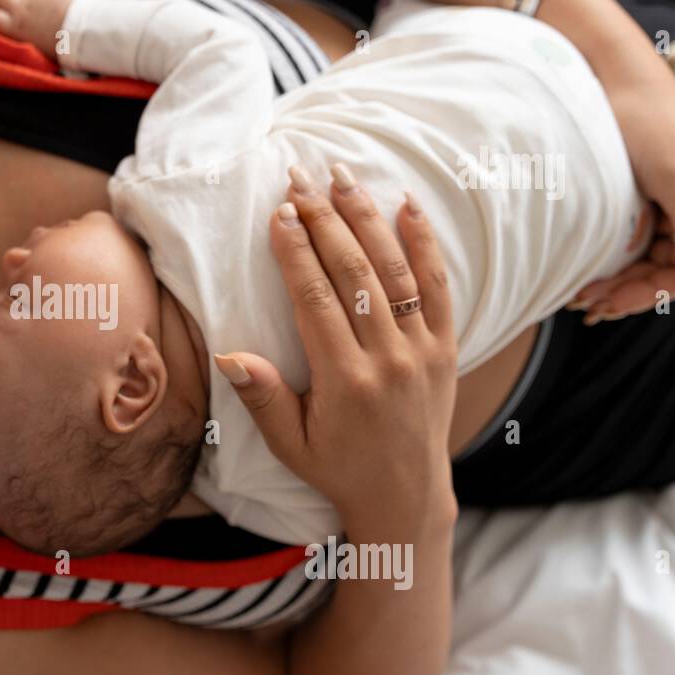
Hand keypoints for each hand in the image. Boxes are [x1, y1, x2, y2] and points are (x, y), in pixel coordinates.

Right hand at [0, 0, 76, 57]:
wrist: (81, 33)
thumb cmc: (58, 51)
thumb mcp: (34, 53)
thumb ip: (21, 43)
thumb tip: (16, 44)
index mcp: (13, 27)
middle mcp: (20, 9)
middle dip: (4, 0)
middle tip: (11, 8)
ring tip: (43, 12)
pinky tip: (60, 6)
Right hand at [213, 164, 457, 536]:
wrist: (405, 497)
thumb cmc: (336, 468)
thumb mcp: (289, 444)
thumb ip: (263, 397)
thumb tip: (229, 353)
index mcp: (345, 381)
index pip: (316, 299)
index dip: (295, 252)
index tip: (278, 213)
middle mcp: (388, 360)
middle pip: (354, 273)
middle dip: (324, 219)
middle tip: (300, 179)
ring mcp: (422, 352)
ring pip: (394, 270)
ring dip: (367, 218)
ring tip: (341, 177)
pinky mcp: (445, 349)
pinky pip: (438, 288)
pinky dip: (425, 244)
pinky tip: (406, 205)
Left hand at [565, 39, 674, 319]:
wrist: (610, 72)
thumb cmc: (644, 116)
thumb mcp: (671, 173)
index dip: (654, 291)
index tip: (613, 304)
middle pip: (669, 267)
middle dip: (630, 289)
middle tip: (586, 306)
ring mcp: (667, 202)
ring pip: (647, 257)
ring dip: (618, 279)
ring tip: (581, 296)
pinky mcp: (642, 196)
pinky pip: (631, 239)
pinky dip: (611, 258)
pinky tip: (587, 273)